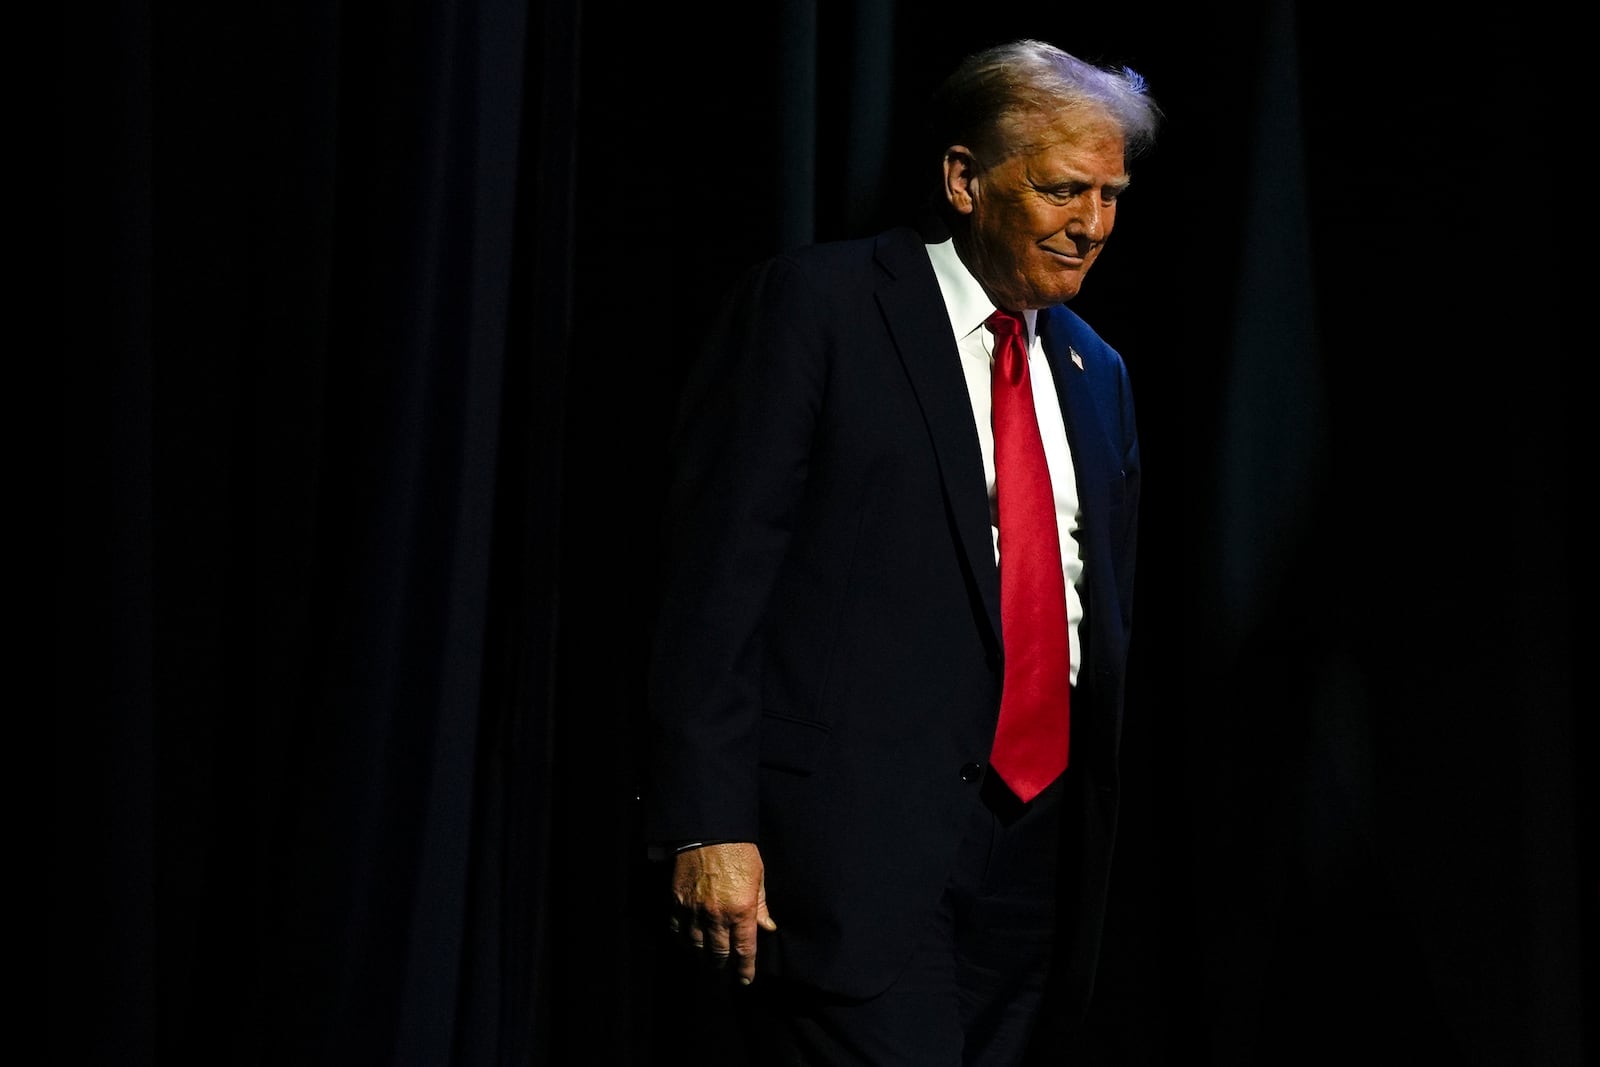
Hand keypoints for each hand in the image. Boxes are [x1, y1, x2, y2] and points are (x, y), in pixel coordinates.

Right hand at [668, 841, 777, 984]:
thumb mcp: (758, 877)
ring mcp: (695, 910)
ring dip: (703, 956)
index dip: (745, 969)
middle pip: (718, 954)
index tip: (745, 979)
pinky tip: (688, 942)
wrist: (709, 831)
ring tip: (707, 959)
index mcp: (741, 910)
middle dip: (723, 966)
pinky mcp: (677, 901)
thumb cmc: (739, 851)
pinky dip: (683, 940)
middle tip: (725, 971)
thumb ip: (761, 906)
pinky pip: (678, 930)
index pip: (744, 950)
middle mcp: (717, 915)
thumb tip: (767, 927)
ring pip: (696, 946)